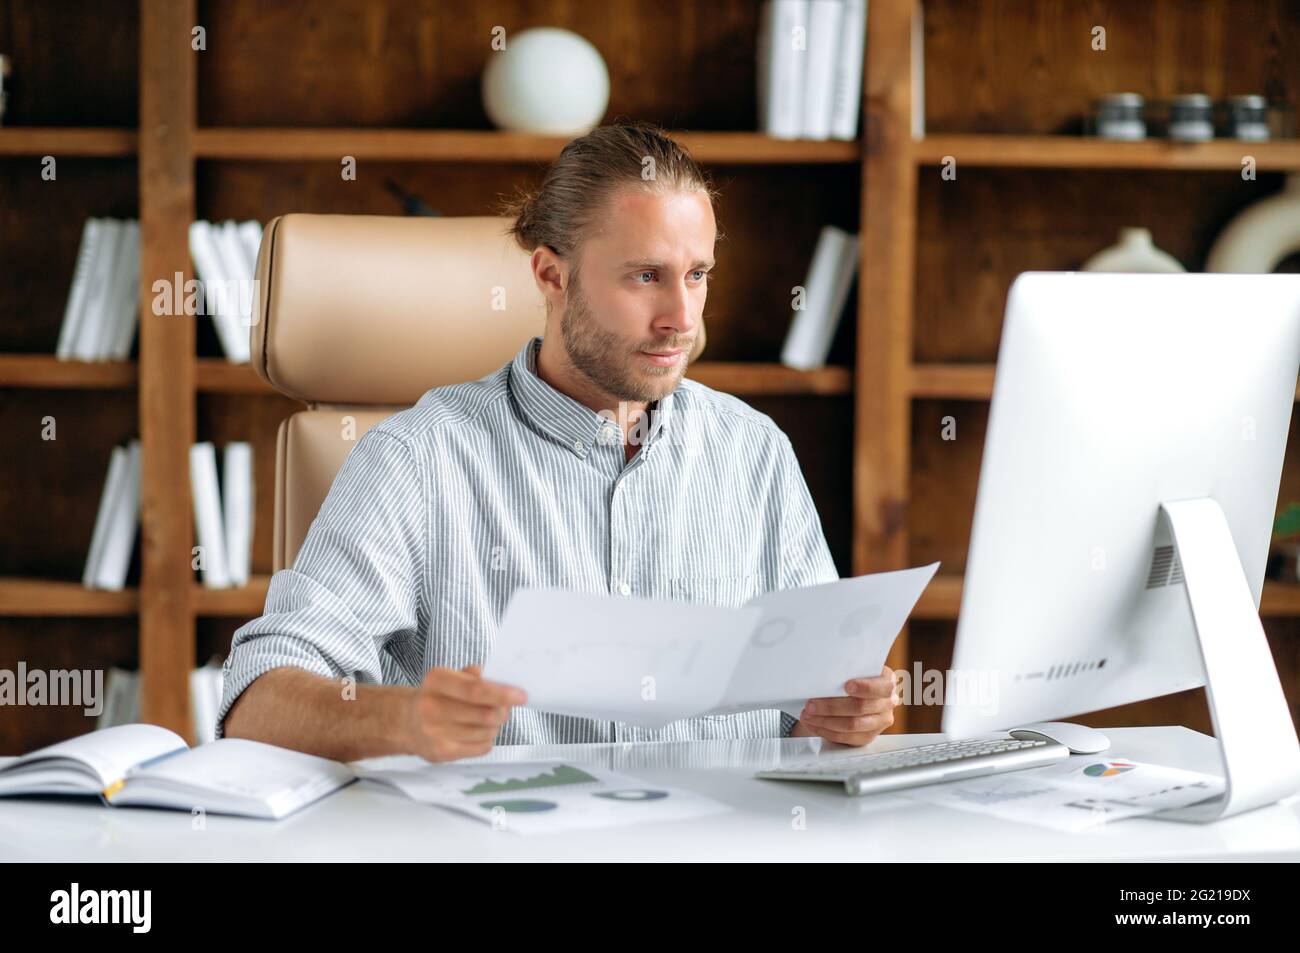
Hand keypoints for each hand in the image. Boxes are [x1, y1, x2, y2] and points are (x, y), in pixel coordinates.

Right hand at [403, 663, 526, 761]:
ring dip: (495, 726)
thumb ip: (473, 676)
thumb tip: (500, 681)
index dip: (502, 694)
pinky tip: (476, 732)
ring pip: (486, 732)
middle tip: (505, 709)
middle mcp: (431, 707)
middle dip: (503, 712)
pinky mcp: (440, 753)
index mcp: (436, 681)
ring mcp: (434, 732)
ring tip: (488, 720)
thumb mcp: (449, 677)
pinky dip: (487, 739)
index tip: (521, 696)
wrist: (405, 722)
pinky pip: (481, 747)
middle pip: (485, 714)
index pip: (475, 690)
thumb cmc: (436, 696)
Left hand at [791, 665, 897, 745]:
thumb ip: (847, 672)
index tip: (846, 686)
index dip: (864, 687)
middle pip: (860, 707)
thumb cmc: (852, 678)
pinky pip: (846, 737)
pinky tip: (814, 724)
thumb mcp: (855, 670)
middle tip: (811, 704)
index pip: (882, 687)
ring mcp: (880, 722)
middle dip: (831, 706)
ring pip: (852, 725)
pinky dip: (826, 731)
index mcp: (887, 681)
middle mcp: (887, 702)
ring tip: (808, 715)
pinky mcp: (868, 736)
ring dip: (825, 721)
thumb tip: (825, 673)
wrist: (856, 694)